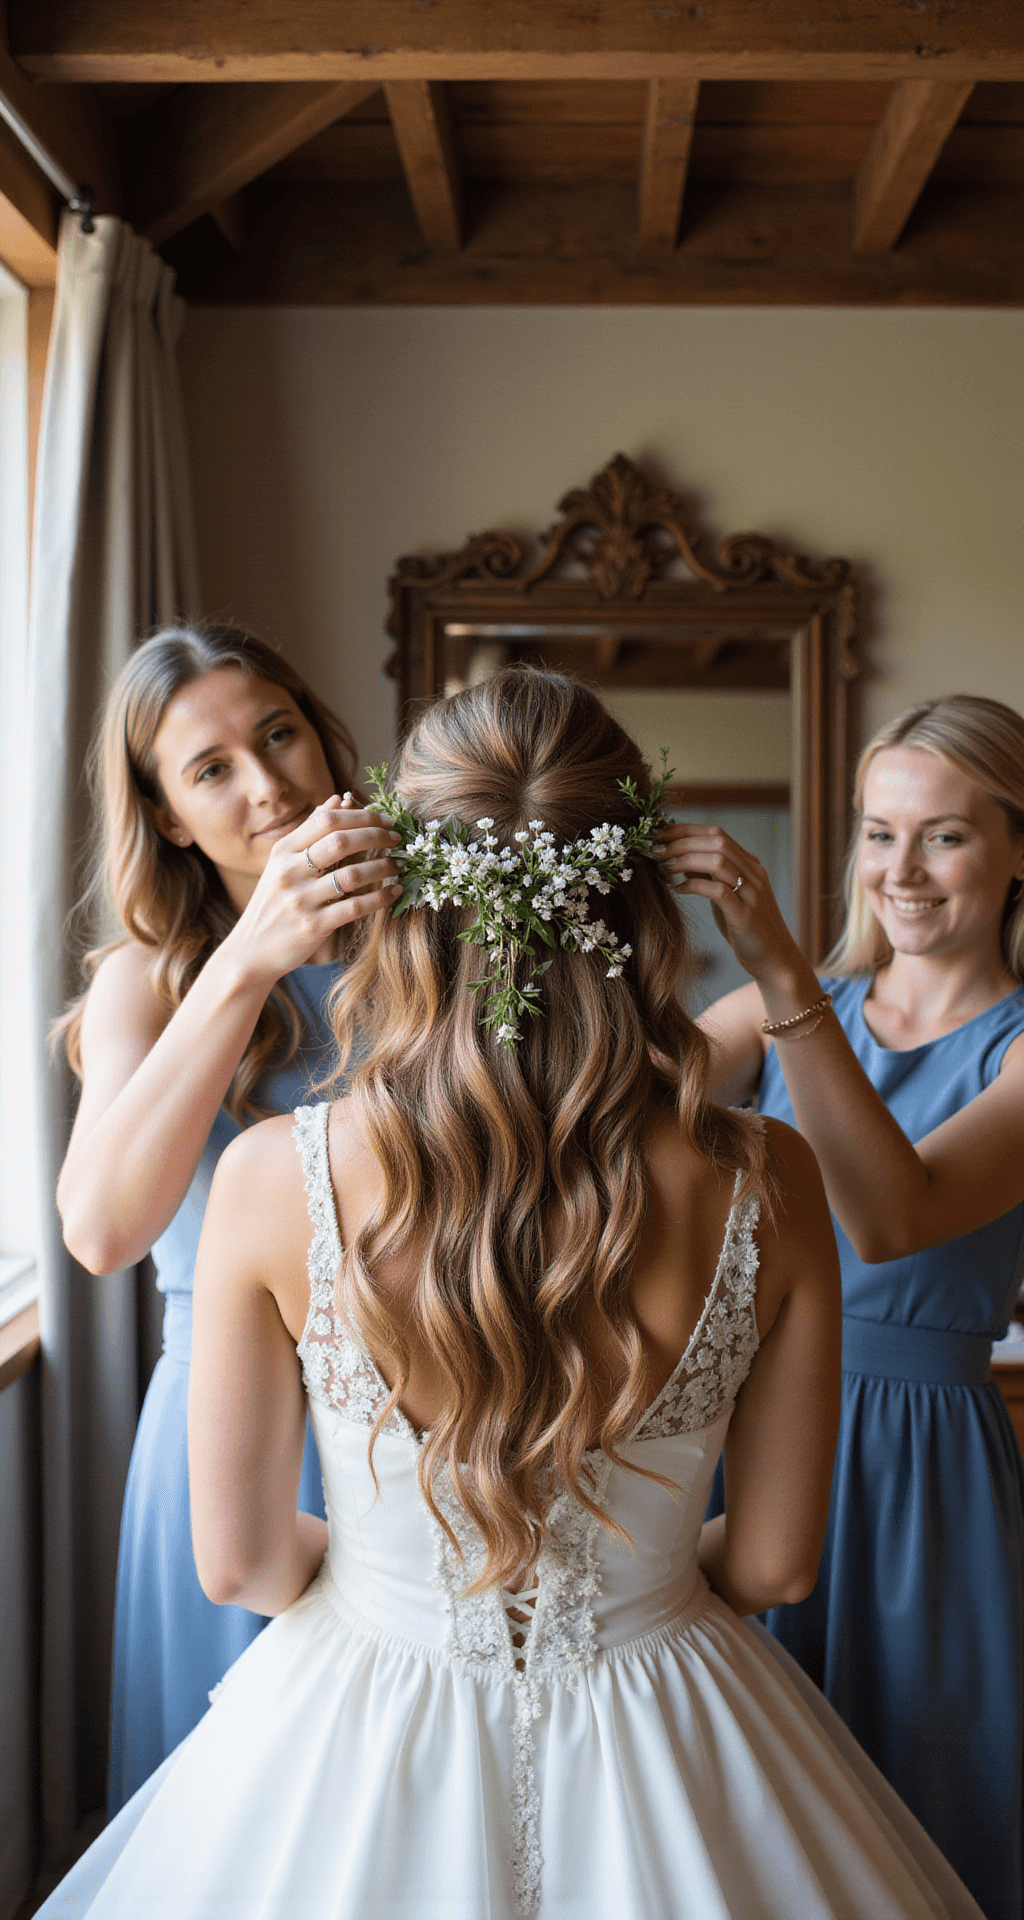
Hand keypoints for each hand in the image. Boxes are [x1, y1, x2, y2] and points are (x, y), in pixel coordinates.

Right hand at [225, 794, 400, 986]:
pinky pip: (355, 907)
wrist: (250, 951)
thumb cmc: (273, 904)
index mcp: (283, 852)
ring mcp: (301, 900)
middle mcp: (289, 872)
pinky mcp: (313, 926)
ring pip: (352, 874)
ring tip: (400, 865)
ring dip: (383, 866)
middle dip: (376, 835)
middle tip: (397, 838)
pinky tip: (393, 892)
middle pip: (341, 840)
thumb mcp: (283, 864)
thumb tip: (339, 799)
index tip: (384, 819)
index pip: (326, 820)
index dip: (360, 815)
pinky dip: (380, 898)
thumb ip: (311, 831)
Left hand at [654, 820, 802, 985]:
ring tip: (664, 867)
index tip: (660, 832)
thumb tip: (682, 858)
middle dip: (682, 842)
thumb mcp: (727, 897)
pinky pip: (718, 892)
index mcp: (750, 866)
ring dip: (685, 860)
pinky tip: (678, 889)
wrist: (775, 960)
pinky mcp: (746, 916)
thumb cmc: (746, 928)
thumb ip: (709, 876)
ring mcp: (752, 894)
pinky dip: (694, 886)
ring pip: (718, 862)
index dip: (686, 829)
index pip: (718, 833)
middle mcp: (754, 874)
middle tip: (656, 849)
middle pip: (717, 842)